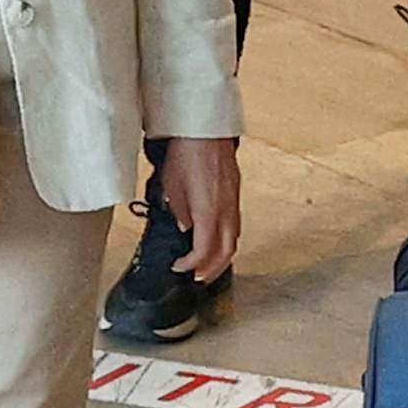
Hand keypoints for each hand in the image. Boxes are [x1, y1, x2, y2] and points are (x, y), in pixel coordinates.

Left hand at [157, 135, 242, 279]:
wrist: (205, 129)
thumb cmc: (186, 153)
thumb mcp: (172, 187)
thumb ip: (180, 213)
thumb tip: (185, 228)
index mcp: (208, 212)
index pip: (204, 251)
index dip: (191, 265)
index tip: (179, 267)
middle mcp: (225, 211)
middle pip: (226, 252)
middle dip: (212, 270)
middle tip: (197, 278)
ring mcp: (233, 202)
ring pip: (234, 240)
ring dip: (221, 257)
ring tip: (206, 264)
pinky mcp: (235, 193)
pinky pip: (235, 225)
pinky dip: (226, 240)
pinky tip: (216, 239)